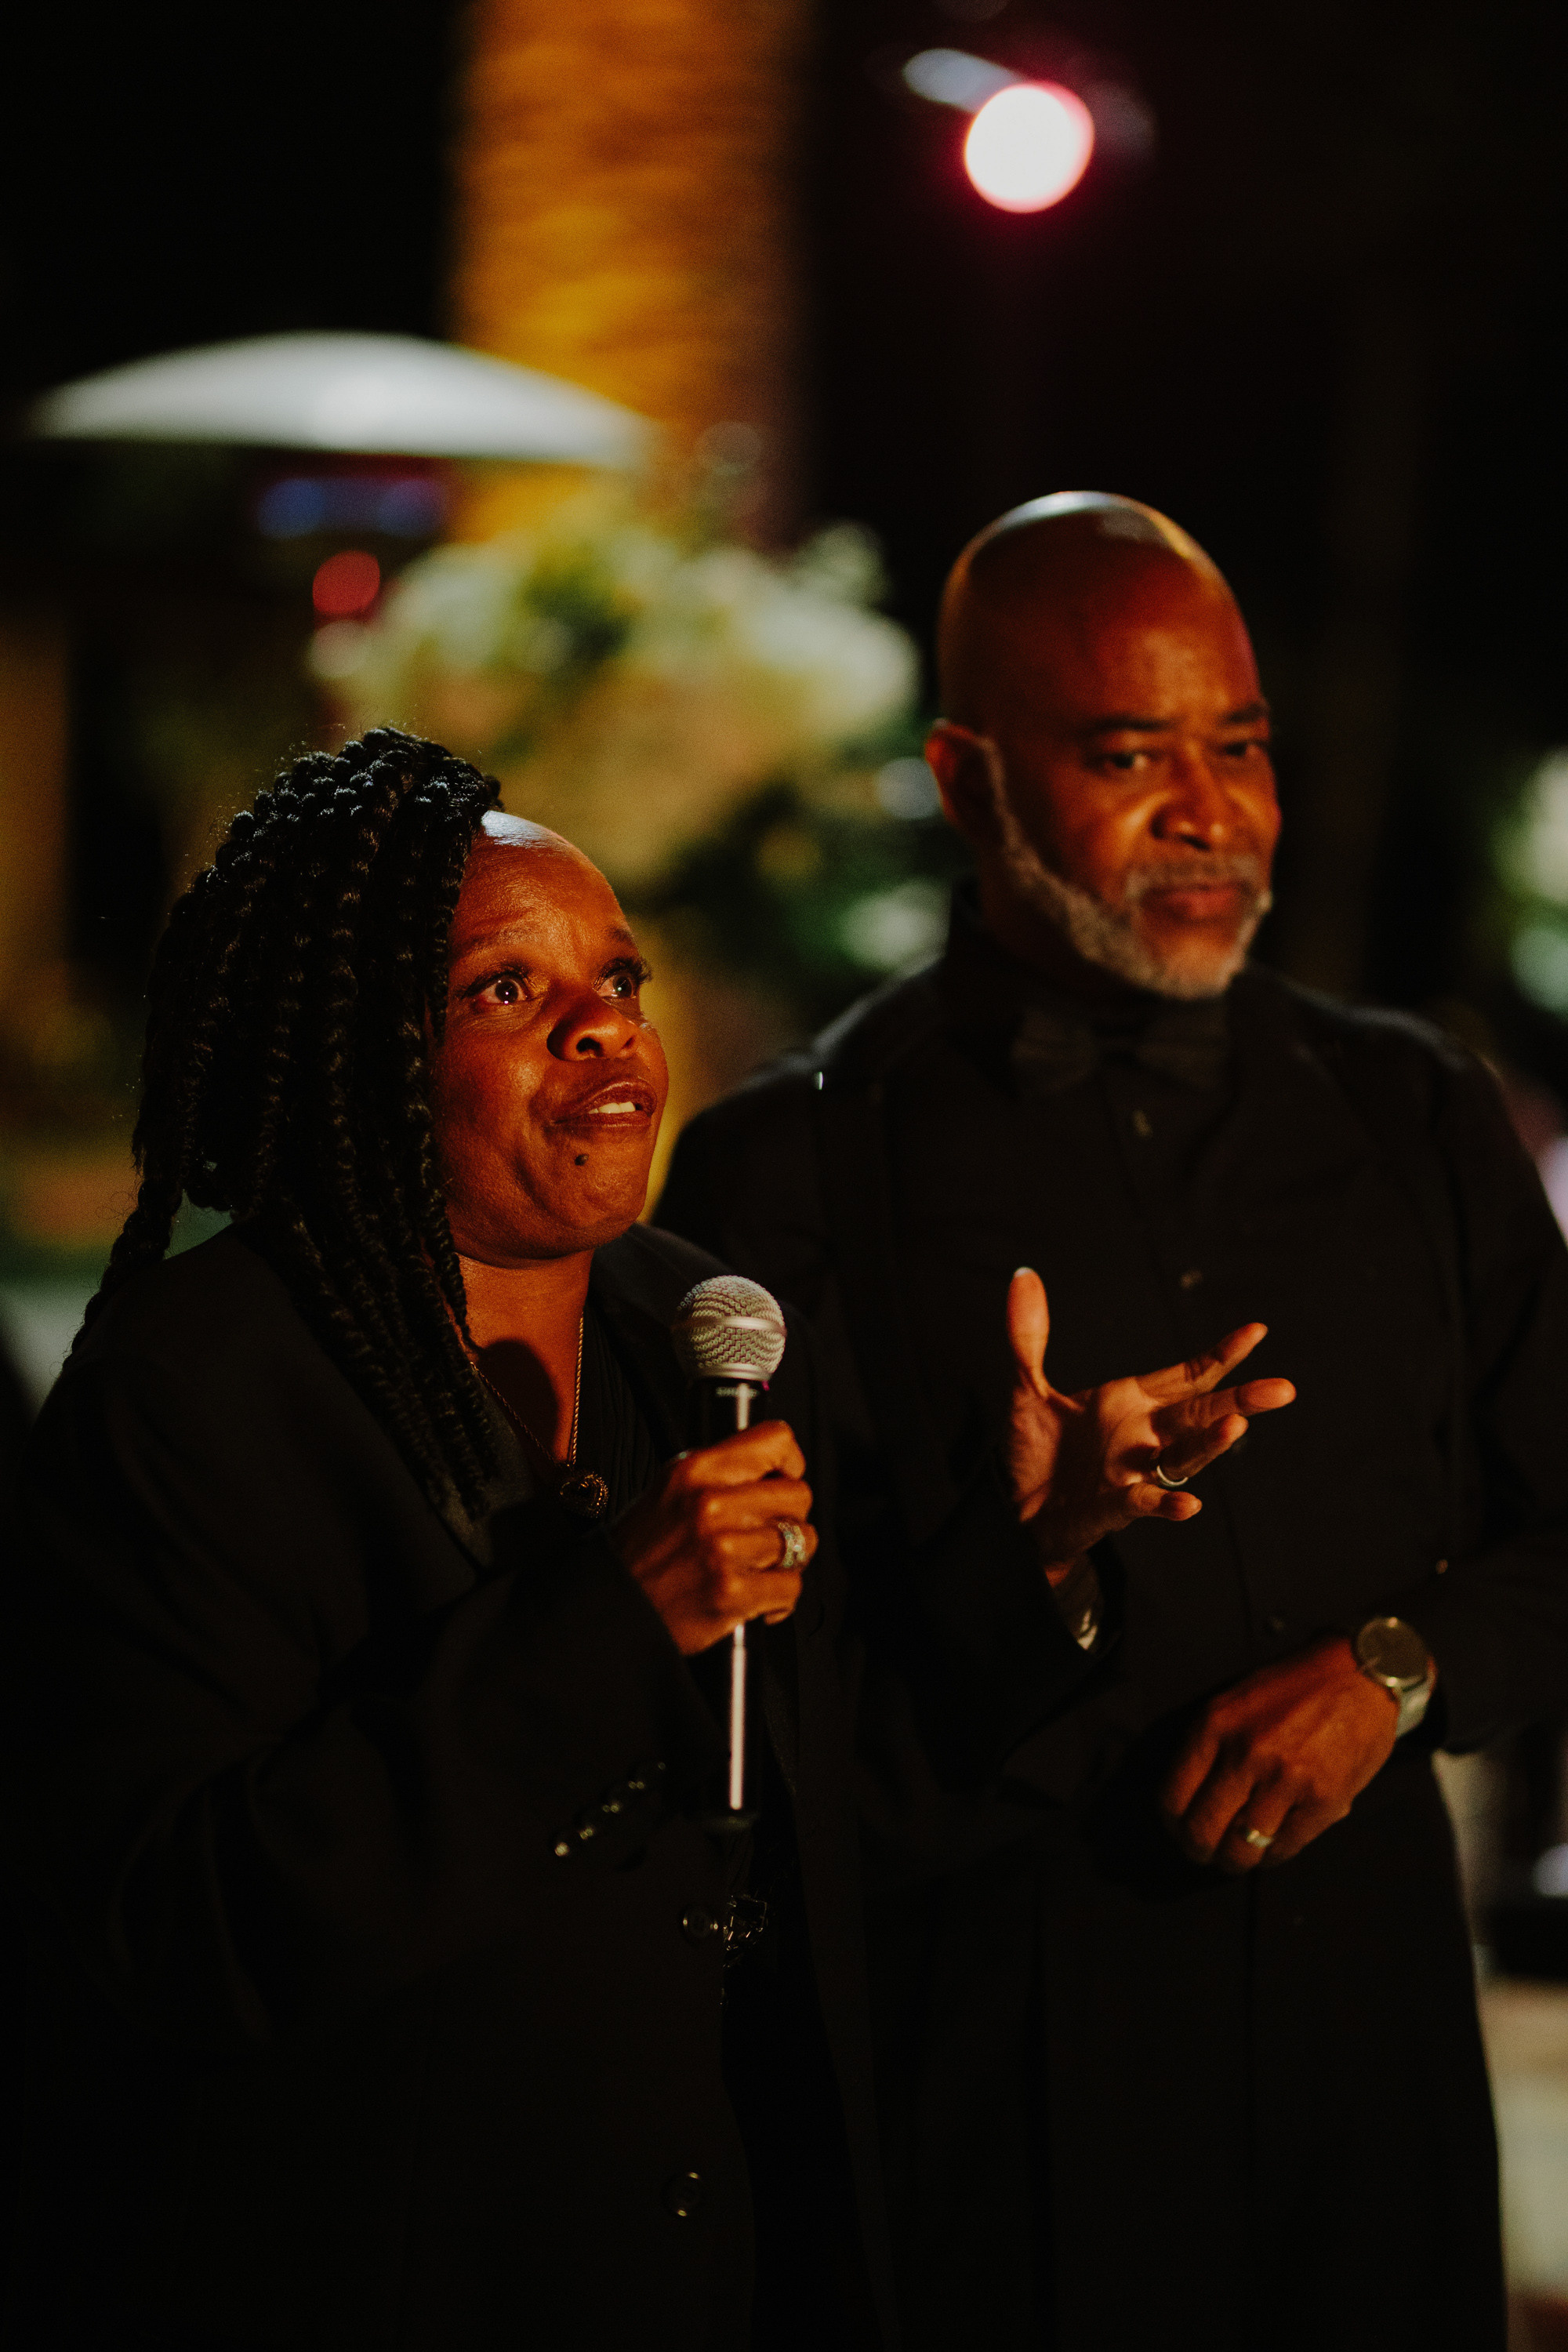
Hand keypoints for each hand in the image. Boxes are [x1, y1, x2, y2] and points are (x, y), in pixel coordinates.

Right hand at [610, 1421, 817, 1655]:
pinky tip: (756, 1596)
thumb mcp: (671, 1489)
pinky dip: (780, 1597)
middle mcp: (709, 1504)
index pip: (777, 1442)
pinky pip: (791, 1585)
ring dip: (788, 1557)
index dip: (789, 1464)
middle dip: (790, 1516)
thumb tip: (778, 1468)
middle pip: (799, 1494)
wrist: (613, 1607)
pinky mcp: (732, 1593)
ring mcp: (722, 1550)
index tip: (782, 1480)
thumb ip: (721, 1473)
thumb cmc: (643, 1552)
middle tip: (765, 1532)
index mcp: (695, 1470)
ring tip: (759, 1565)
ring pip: (802, 1540)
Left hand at [1005, 1268, 1294, 1567]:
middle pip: (1201, 1415)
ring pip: (1182, 1458)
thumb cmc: (1036, 1454)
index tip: (1256, 1331)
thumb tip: (1024, 1276)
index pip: (1187, 1376)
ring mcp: (1131, 1474)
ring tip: (1237, 1426)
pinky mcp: (1110, 1509)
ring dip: (1209, 1444)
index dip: (1220, 1355)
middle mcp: (1143, 1437)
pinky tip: (1188, 1506)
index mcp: (1132, 1403)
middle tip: (1282, 1389)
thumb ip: (1029, 1336)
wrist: (1015, 1513)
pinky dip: (1163, 1505)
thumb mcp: (1028, 1388)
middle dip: (1240, 1401)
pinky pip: (1142, 1505)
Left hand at [1159, 1636, 1399, 1870]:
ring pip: (1242, 1849)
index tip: (1180, 1830)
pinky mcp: (1323, 1800)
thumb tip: (1190, 1802)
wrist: (1359, 1673)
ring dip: (1237, 1860)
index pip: (1172, 1797)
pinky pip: (1285, 1847)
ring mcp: (1285, 1779)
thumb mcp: (1236, 1702)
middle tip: (1205, 1853)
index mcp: (1215, 1725)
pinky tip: (1272, 1845)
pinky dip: (1274, 1855)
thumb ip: (1211, 1747)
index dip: (1173, 1825)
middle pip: (1201, 1831)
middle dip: (1199, 1851)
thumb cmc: (1296, 1688)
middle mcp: (1246, 1753)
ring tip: (1239, 1856)